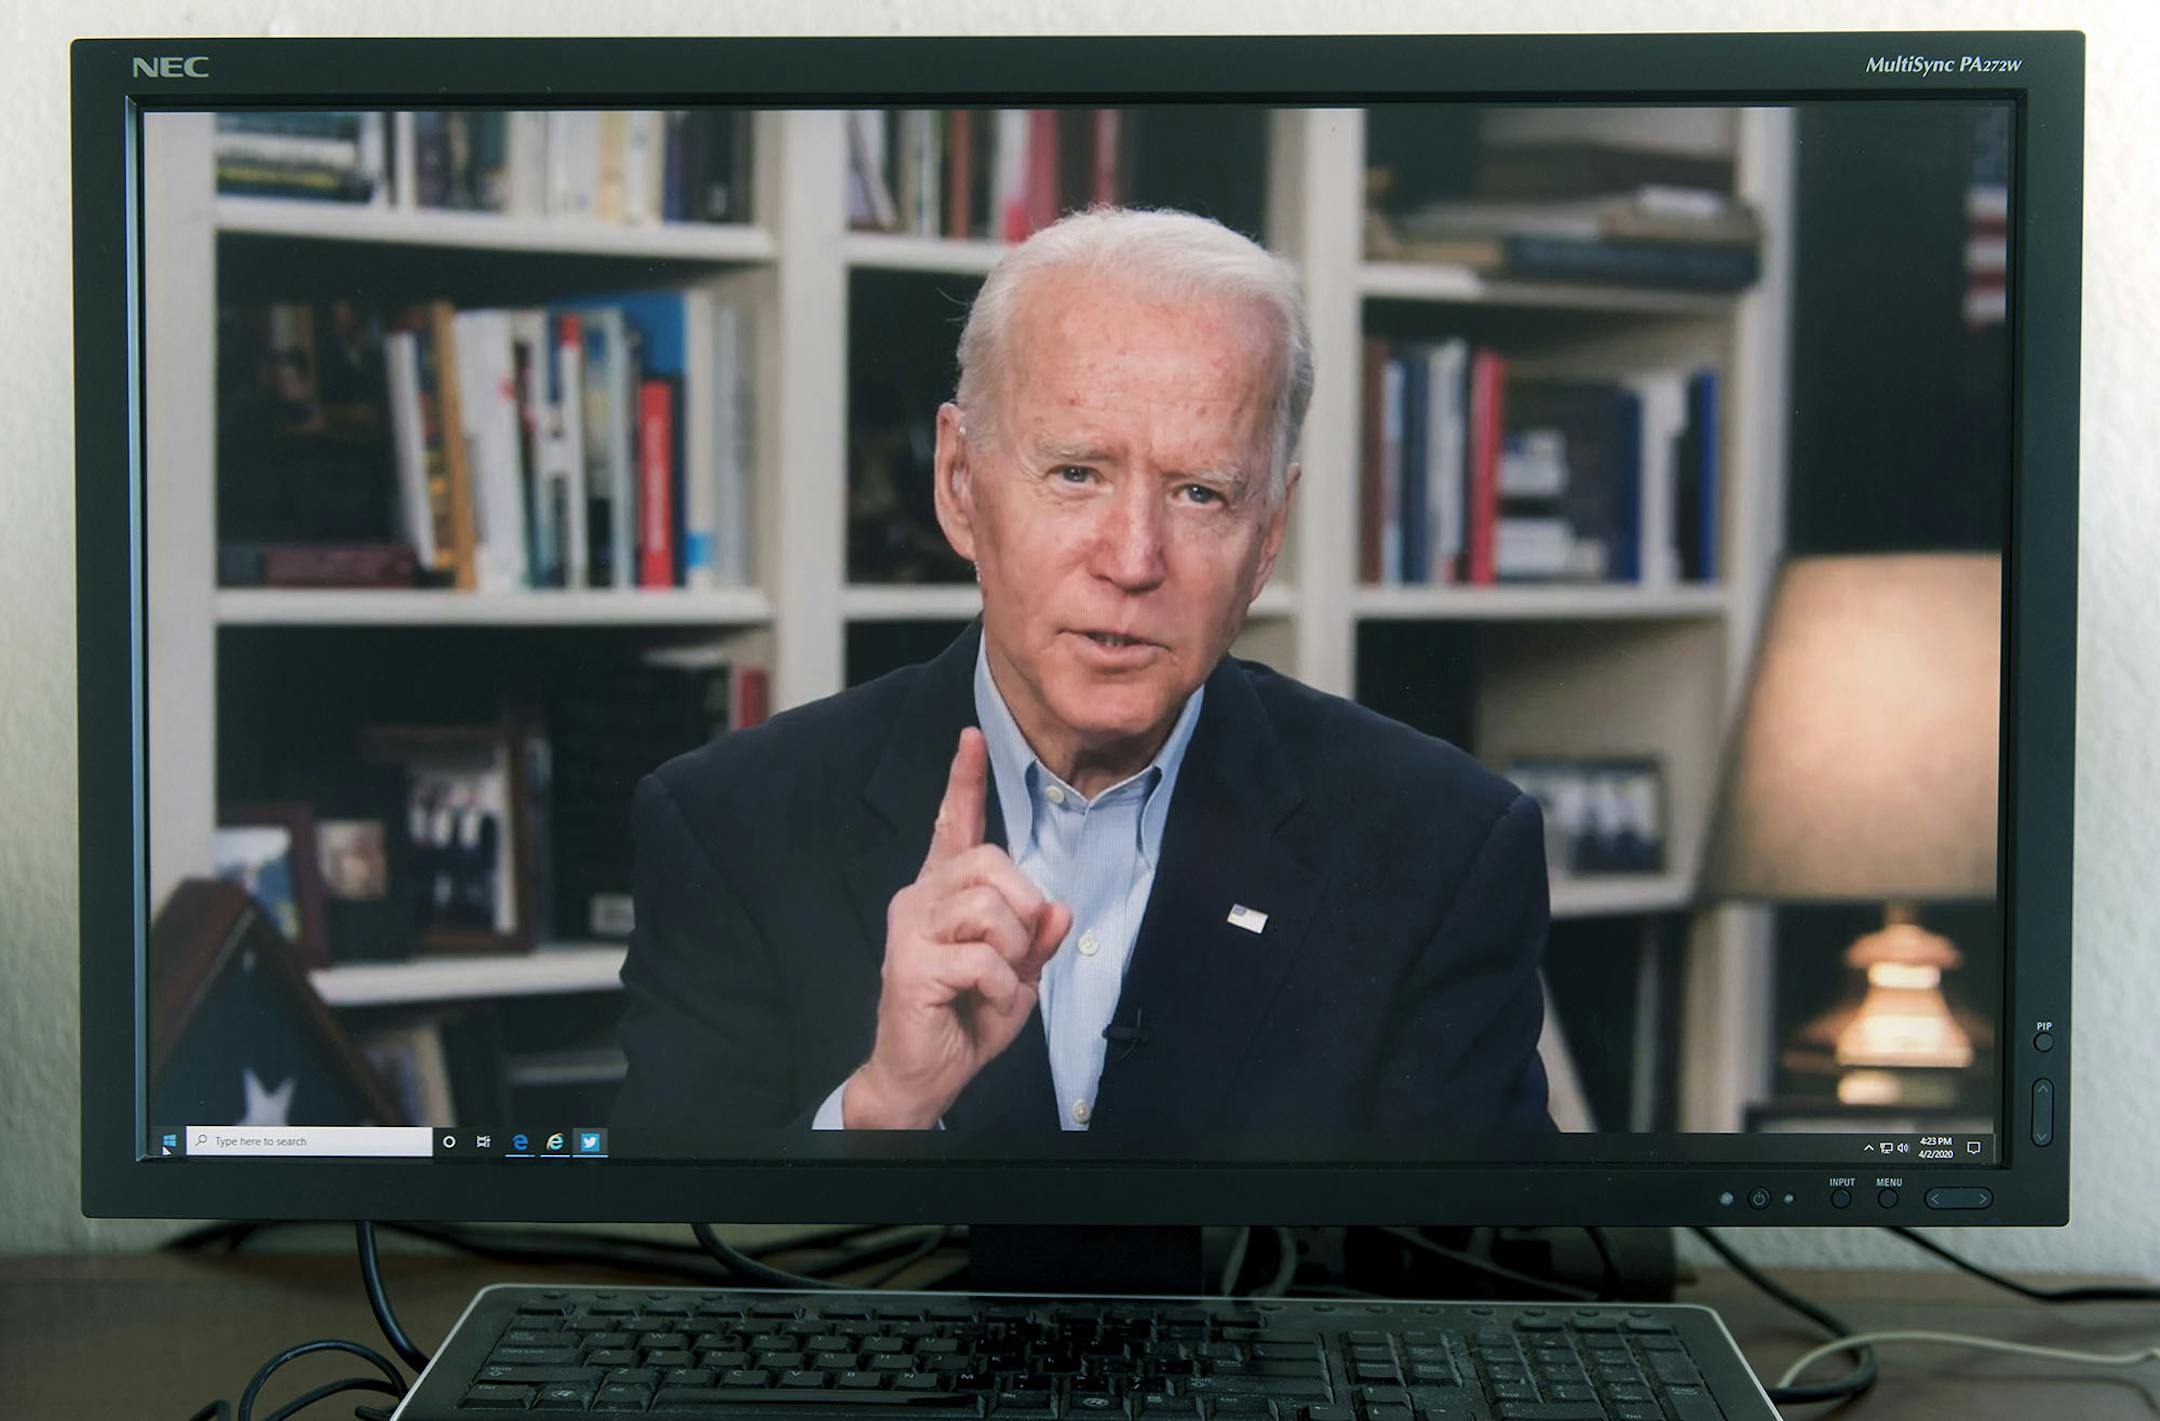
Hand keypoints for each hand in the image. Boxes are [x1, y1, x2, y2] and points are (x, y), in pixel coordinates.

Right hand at [844, 728, 1071, 1127]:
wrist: (922, 1075)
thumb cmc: (965, 1018)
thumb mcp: (1017, 976)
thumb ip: (1037, 940)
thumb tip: (1059, 908)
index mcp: (944, 892)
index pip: (952, 824)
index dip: (963, 780)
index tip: (971, 737)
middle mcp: (920, 898)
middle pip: (990, 861)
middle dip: (1023, 907)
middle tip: (1016, 954)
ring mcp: (911, 929)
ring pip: (990, 907)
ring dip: (1013, 953)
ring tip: (997, 983)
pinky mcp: (910, 964)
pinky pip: (983, 958)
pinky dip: (1002, 988)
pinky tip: (986, 1003)